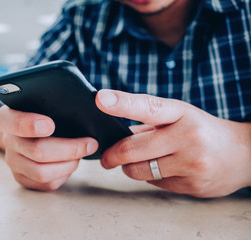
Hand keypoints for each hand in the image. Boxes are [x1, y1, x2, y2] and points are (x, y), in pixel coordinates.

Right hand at [0, 106, 97, 190]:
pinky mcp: (22, 178)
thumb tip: (90, 104)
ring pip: (42, 172)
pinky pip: (46, 183)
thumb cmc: (42, 113)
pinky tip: (71, 163)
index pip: (12, 122)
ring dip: (69, 164)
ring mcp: (13, 162)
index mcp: (7, 118)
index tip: (50, 125)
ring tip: (82, 154)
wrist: (29, 131)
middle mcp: (8, 141)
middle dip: (69, 148)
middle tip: (90, 143)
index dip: (29, 125)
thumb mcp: (43, 103)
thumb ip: (54, 103)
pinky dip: (64, 174)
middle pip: (36, 151)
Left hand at [95, 89, 250, 197]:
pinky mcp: (193, 185)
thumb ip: (149, 124)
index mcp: (182, 113)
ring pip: (140, 170)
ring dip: (131, 168)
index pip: (148, 106)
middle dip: (112, 155)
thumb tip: (116, 136)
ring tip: (138, 161)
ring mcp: (192, 163)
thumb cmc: (203, 131)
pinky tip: (164, 170)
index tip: (100, 99)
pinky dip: (152, 177)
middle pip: (133, 149)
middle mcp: (188, 137)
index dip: (122, 103)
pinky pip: (156, 183)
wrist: (244, 154)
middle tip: (106, 158)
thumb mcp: (180, 117)